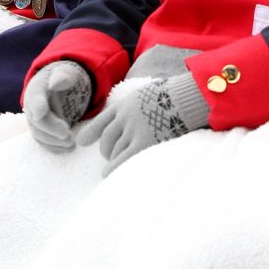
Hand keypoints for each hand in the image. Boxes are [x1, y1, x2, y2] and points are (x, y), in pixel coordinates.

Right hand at [24, 61, 91, 150]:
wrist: (56, 86)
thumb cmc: (62, 78)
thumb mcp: (65, 72)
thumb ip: (62, 76)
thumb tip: (56, 82)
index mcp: (36, 90)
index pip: (35, 99)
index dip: (37, 106)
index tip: (41, 112)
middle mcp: (31, 107)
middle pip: (37, 121)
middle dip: (52, 130)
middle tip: (69, 136)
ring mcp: (34, 120)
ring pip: (38, 135)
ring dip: (54, 142)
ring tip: (71, 143)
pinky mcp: (40, 130)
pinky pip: (43, 142)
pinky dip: (54, 147)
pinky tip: (67, 148)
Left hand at [76, 74, 209, 174]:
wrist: (186, 96)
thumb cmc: (175, 96)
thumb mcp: (152, 94)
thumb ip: (142, 104)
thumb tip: (147, 109)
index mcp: (127, 104)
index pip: (104, 120)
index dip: (92, 131)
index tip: (82, 142)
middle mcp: (126, 117)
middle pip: (107, 138)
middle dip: (106, 150)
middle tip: (110, 157)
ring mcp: (134, 130)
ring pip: (114, 150)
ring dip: (112, 159)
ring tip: (113, 168)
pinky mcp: (144, 142)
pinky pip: (123, 158)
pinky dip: (113, 167)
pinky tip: (107, 175)